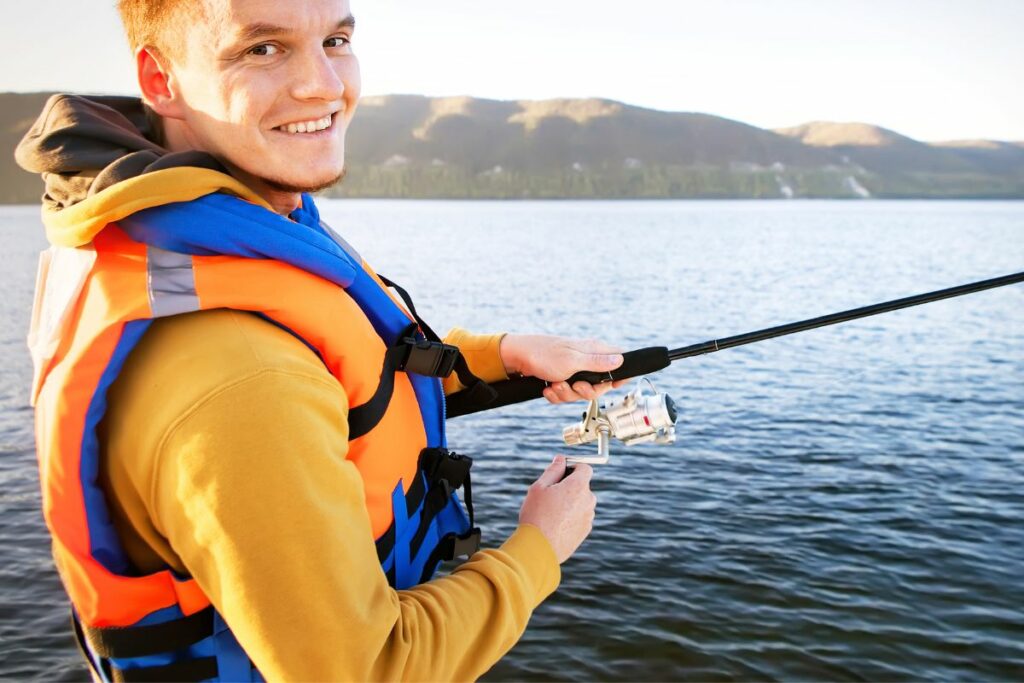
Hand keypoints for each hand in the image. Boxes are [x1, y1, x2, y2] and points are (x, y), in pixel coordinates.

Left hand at [499, 334, 626, 403]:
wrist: (518, 358)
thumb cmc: (544, 355)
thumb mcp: (574, 361)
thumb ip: (598, 363)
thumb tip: (620, 360)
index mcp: (593, 351)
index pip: (618, 361)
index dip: (619, 376)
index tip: (613, 385)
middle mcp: (586, 361)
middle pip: (598, 386)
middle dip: (584, 391)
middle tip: (575, 385)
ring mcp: (574, 371)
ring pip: (580, 393)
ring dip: (566, 393)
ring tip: (555, 384)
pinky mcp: (562, 379)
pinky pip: (566, 394)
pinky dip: (556, 395)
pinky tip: (548, 388)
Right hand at [519, 456, 596, 563]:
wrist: (540, 548)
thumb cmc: (536, 515)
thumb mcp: (539, 487)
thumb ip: (553, 470)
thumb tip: (560, 459)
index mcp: (578, 486)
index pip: (585, 468)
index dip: (574, 467)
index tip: (562, 472)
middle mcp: (588, 500)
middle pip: (583, 486)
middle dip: (570, 486)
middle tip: (551, 494)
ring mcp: (588, 516)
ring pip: (581, 502)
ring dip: (571, 502)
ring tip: (551, 512)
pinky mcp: (586, 530)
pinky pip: (580, 516)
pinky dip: (571, 516)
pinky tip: (556, 523)